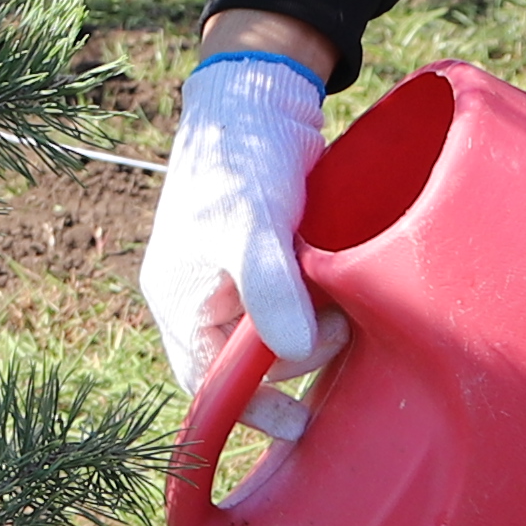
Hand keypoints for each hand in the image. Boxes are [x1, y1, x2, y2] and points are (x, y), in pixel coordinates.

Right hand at [141, 48, 340, 396]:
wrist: (258, 101)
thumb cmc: (241, 162)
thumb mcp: (253, 225)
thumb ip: (270, 289)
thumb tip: (293, 353)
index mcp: (180, 299)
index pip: (206, 378)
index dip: (249, 408)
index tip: (297, 425)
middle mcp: (201, 297)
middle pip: (239, 364)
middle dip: (289, 368)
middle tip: (339, 339)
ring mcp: (232, 280)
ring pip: (267, 338)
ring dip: (306, 341)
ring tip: (345, 325)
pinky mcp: (266, 261)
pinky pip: (286, 309)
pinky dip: (313, 317)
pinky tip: (341, 310)